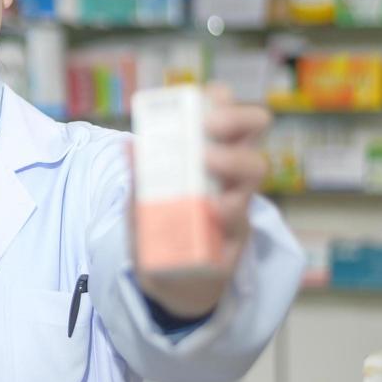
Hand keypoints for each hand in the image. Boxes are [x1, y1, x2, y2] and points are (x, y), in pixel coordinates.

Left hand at [137, 83, 271, 318]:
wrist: (170, 284)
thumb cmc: (161, 230)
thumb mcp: (142, 200)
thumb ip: (139, 176)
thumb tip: (127, 147)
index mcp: (207, 155)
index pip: (224, 116)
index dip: (222, 101)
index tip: (209, 97)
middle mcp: (227, 174)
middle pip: (252, 133)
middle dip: (236, 120)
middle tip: (211, 126)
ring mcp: (235, 203)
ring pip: (254, 170)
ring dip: (232, 160)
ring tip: (206, 161)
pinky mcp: (235, 238)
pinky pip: (239, 218)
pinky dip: (226, 210)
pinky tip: (212, 210)